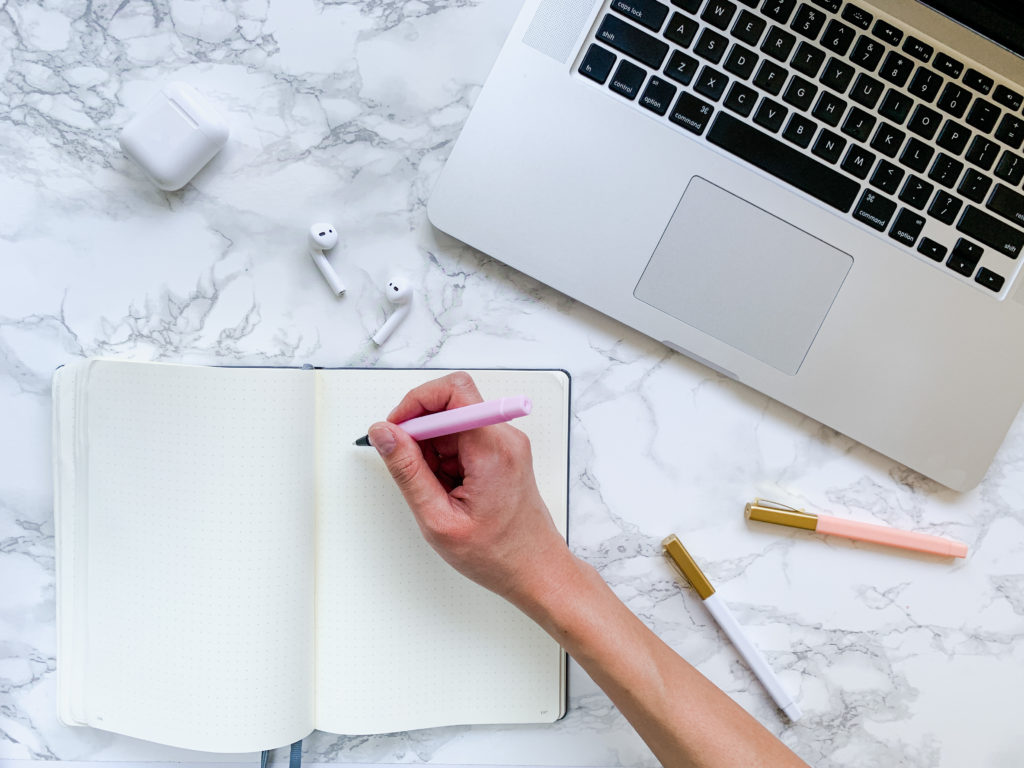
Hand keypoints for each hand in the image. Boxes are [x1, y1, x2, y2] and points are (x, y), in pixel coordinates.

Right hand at [367, 372, 574, 606]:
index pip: (454, 390)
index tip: (396, 431)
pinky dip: (445, 461)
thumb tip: (384, 434)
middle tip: (413, 471)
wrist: (535, 570)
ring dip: (432, 451)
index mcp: (493, 448)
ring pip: (452, 424)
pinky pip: (462, 439)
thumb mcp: (439, 519)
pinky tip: (448, 491)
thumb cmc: (498, 554)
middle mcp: (504, 437)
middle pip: (450, 405)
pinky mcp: (501, 452)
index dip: (417, 403)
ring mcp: (505, 444)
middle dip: (420, 433)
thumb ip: (408, 471)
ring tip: (437, 491)